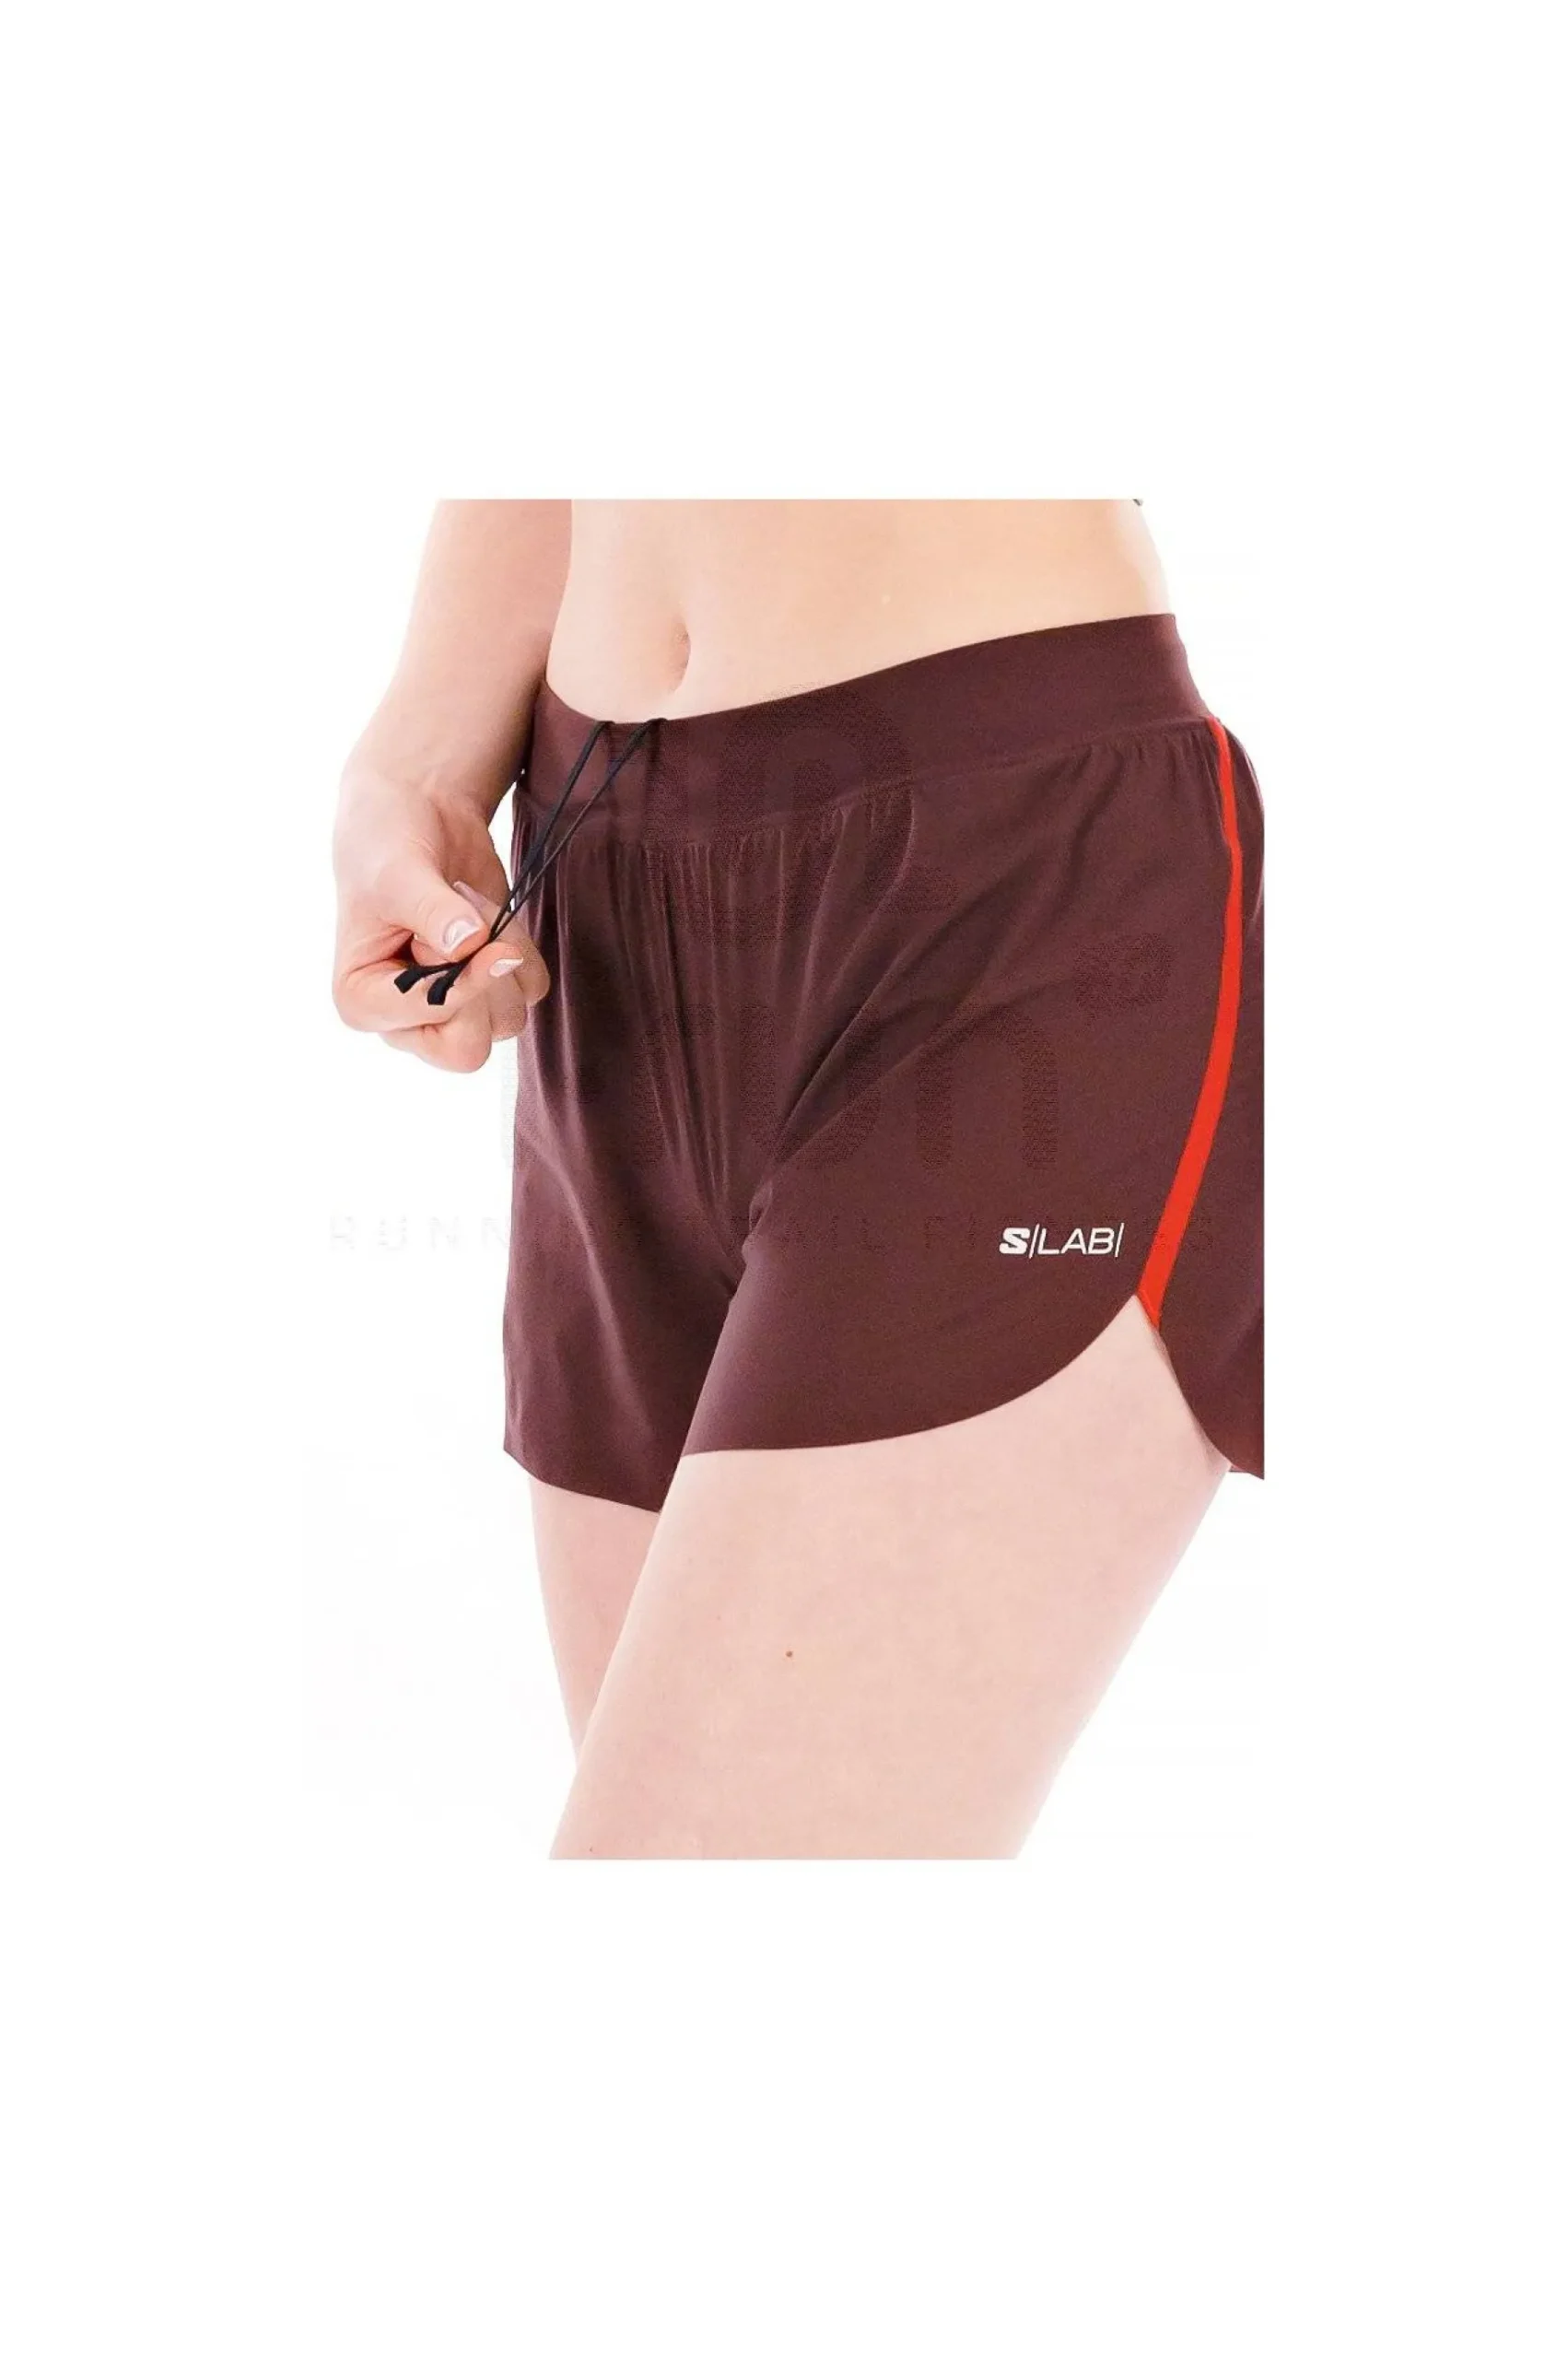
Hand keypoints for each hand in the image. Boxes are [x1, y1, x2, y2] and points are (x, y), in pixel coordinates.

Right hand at [331, 770, 549, 1071]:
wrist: (418, 816)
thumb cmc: (386, 845)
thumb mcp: (399, 874)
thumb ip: (432, 912)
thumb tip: (469, 944)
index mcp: (362, 1003)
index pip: (428, 1024)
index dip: (462, 983)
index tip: (472, 933)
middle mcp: (406, 1018)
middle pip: (469, 1049)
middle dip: (483, 984)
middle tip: (463, 922)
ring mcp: (452, 1008)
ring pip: (507, 1022)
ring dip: (501, 956)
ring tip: (465, 907)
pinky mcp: (490, 987)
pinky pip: (531, 989)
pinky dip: (522, 946)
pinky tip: (485, 913)